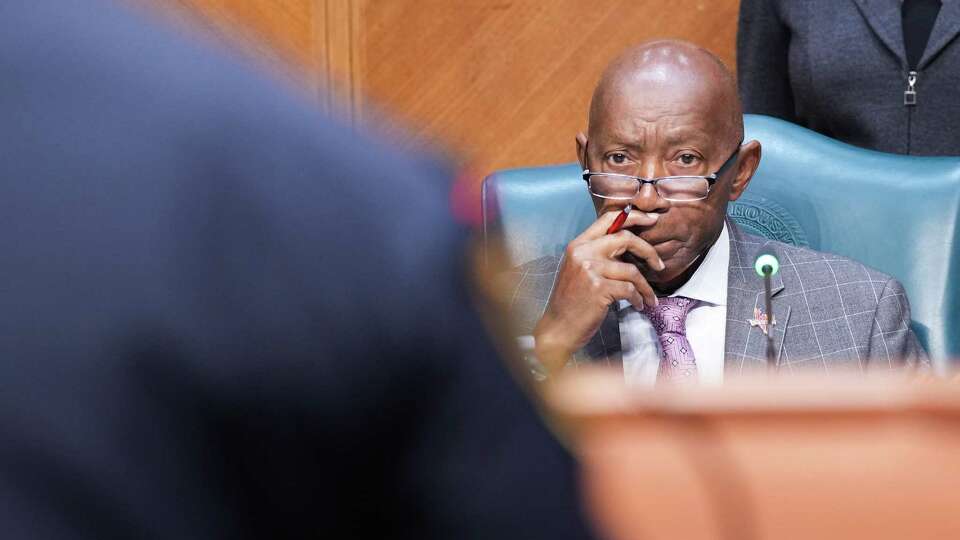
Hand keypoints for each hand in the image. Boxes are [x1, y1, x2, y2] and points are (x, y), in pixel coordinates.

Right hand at [534, 209, 663, 371]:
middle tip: (659, 265)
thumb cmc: (572, 301)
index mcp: (578, 244)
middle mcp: (583, 253)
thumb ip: (598, 253)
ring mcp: (590, 270)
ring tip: (648, 297)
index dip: (633, 216)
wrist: (558, 327)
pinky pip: (630, 289)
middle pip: (626, 238)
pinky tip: (638, 305)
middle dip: (648, 251)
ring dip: (645, 286)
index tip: (651, 219)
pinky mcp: (599, 288)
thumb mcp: (579, 269)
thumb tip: (629, 244)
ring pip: (632, 270)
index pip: (609, 219)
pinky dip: (638, 298)